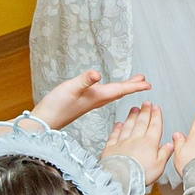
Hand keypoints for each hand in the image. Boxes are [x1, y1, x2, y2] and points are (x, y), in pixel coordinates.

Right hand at [32, 67, 152, 130]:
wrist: (46, 120)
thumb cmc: (57, 106)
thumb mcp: (71, 89)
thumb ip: (84, 81)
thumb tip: (97, 74)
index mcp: (98, 97)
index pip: (120, 90)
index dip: (134, 86)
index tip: (148, 84)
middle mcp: (97, 100)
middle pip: (119, 92)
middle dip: (132, 86)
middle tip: (144, 81)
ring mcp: (91, 103)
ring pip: (113, 94)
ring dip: (123, 88)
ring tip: (131, 83)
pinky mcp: (85, 103)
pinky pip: (104, 97)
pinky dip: (112, 91)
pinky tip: (108, 91)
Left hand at [99, 103, 168, 182]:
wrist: (120, 178)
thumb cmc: (140, 174)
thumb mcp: (159, 166)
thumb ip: (165, 153)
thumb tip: (170, 145)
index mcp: (149, 144)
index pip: (154, 126)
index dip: (156, 116)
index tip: (156, 108)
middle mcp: (135, 140)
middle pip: (142, 123)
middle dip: (145, 112)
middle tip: (146, 104)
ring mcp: (122, 142)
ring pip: (128, 126)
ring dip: (132, 116)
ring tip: (134, 109)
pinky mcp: (111, 148)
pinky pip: (114, 135)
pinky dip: (117, 128)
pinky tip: (119, 124)